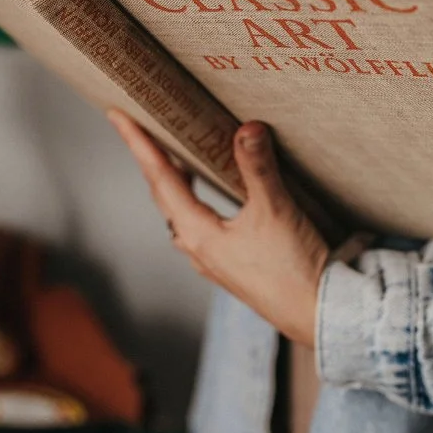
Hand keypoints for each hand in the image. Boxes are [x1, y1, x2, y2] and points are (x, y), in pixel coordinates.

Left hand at [107, 111, 329, 347]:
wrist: (315, 314)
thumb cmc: (292, 269)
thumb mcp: (276, 210)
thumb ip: (258, 167)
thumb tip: (247, 128)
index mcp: (198, 233)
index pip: (160, 177)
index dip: (139, 144)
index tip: (117, 117)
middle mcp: (197, 247)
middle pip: (164, 195)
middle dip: (152, 160)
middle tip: (142, 129)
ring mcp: (212, 259)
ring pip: (180, 212)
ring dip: (174, 183)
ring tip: (175, 157)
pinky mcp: (229, 264)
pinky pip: (199, 225)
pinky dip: (195, 202)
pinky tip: (211, 198)